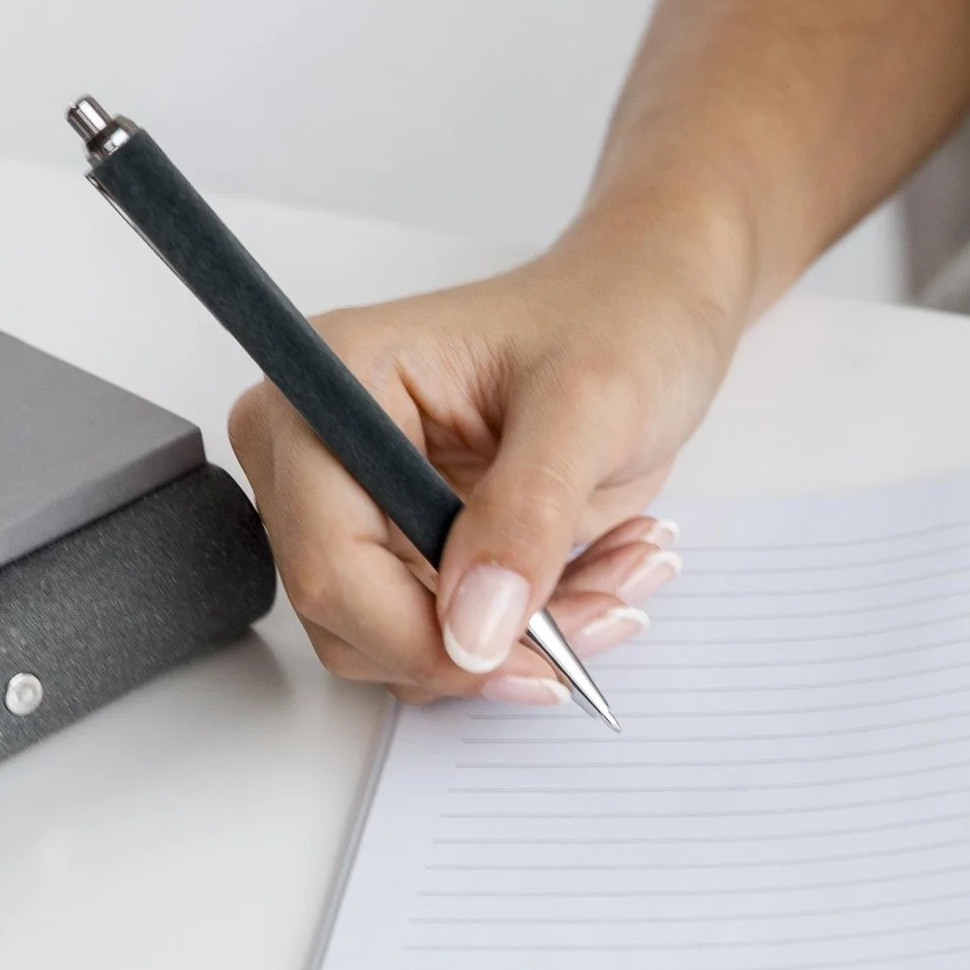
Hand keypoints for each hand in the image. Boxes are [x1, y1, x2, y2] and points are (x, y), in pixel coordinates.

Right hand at [228, 227, 740, 701]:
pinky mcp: (402, 547)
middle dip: (484, 642)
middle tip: (605, 610)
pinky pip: (446, 637)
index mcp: (335, 384)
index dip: (417, 631)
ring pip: (403, 644)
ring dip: (521, 641)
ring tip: (619, 568)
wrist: (647, 314)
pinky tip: (603, 565)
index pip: (328, 556)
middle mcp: (321, 451)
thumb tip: (471, 632)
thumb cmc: (616, 321)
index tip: (524, 656)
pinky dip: (531, 631)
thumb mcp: (592, 406)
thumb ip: (527, 516)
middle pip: (351, 616)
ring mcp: (358, 506)